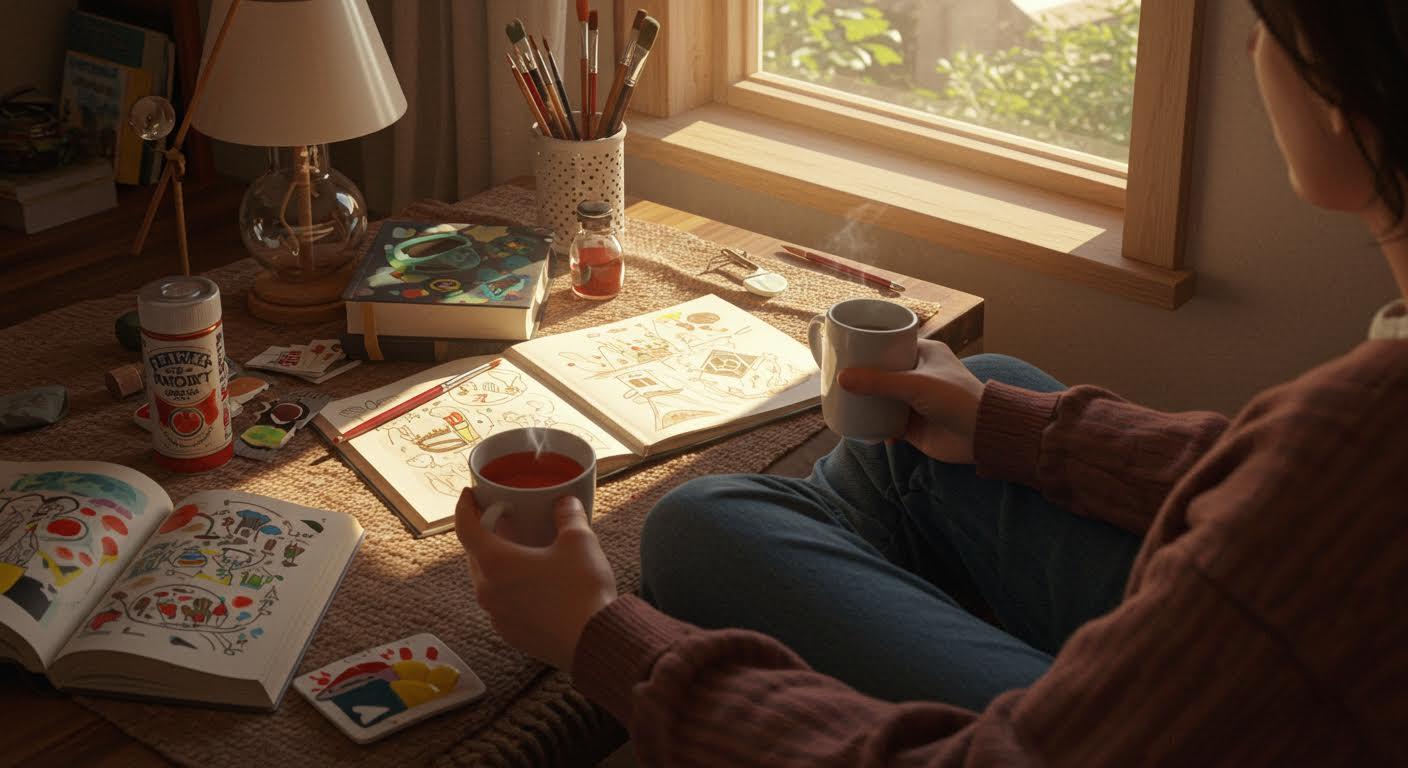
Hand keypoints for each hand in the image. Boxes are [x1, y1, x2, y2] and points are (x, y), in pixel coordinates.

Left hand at [454, 489, 617, 670]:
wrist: (594, 642)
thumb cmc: (582, 589)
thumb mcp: (579, 541)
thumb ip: (568, 515)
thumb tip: (565, 502)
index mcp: (496, 562)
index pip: (466, 528)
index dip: (465, 507)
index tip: (469, 494)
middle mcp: (487, 591)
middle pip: (474, 555)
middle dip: (484, 535)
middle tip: (501, 520)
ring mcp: (496, 617)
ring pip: (487, 581)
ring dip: (496, 564)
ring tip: (518, 552)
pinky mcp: (511, 635)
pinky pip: (500, 604)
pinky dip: (508, 588)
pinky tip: (532, 585)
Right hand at [838, 340, 984, 463]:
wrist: (981, 436)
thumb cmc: (956, 398)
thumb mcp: (915, 384)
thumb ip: (879, 382)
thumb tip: (841, 378)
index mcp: (925, 354)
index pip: (892, 343)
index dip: (870, 345)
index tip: (846, 347)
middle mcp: (919, 375)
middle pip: (883, 372)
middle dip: (862, 376)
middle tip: (837, 375)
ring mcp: (915, 401)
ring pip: (882, 398)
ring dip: (865, 400)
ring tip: (841, 399)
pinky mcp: (912, 425)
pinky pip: (886, 422)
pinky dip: (873, 425)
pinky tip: (856, 424)